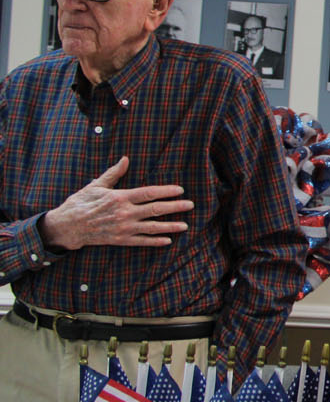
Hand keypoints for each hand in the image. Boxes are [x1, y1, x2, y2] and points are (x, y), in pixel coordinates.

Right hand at [39, 156, 192, 250]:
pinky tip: (168, 240)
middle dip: (175, 207)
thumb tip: (125, 159)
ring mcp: (123, 228)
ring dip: (170, 226)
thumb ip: (114, 173)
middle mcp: (125, 213)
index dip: (166, 191)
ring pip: (152, 227)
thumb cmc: (80, 203)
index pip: (149, 193)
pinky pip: (141, 242)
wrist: (67, 226)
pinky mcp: (120, 240)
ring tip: (185, 225)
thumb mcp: (96, 185)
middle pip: (155, 209)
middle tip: (190, 205)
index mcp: (120, 197)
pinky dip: (155, 241)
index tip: (180, 190)